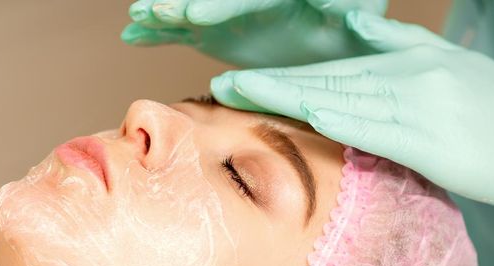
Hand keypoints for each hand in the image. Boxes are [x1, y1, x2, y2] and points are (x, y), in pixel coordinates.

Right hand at [120, 0, 387, 67]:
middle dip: (178, 4)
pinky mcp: (216, 31)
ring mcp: (227, 13)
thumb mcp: (360, 7)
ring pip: (189, 11)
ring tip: (136, 17)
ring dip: (162, 13)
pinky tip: (133, 35)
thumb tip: (338, 5)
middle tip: (151, 12)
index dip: (218, 5)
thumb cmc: (359, 16)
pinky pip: (183, 31)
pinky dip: (159, 33)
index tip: (194, 14)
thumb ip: (346, 6)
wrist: (343, 31)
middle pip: (208, 0)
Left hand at [212, 11, 493, 213]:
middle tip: (220, 86)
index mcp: (411, 60)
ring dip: (285, 96)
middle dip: (269, 84)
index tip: (241, 79)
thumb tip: (360, 28)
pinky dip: (337, 117)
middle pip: (326, 78)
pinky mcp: (435, 141)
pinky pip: (376, 127)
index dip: (284, 74)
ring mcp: (422, 105)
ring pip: (341, 96)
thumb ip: (404, 44)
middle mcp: (411, 76)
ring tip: (240, 95)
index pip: (334, 68)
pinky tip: (302, 111)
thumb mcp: (454, 64)